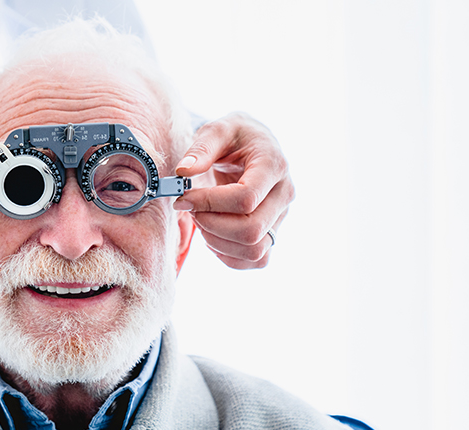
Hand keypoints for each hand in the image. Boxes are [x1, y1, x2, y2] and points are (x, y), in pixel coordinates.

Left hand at [172, 112, 294, 268]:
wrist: (252, 145)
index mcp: (274, 165)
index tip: (184, 196)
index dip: (209, 203)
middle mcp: (284, 194)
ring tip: (200, 219)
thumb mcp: (217, 130)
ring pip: (254, 250)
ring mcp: (281, 217)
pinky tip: (212, 233)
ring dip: (217, 241)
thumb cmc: (234, 137)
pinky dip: (228, 254)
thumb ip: (201, 148)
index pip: (246, 198)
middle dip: (211, 224)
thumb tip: (184, 171)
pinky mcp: (273, 233)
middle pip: (251, 230)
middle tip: (190, 209)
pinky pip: (256, 261)